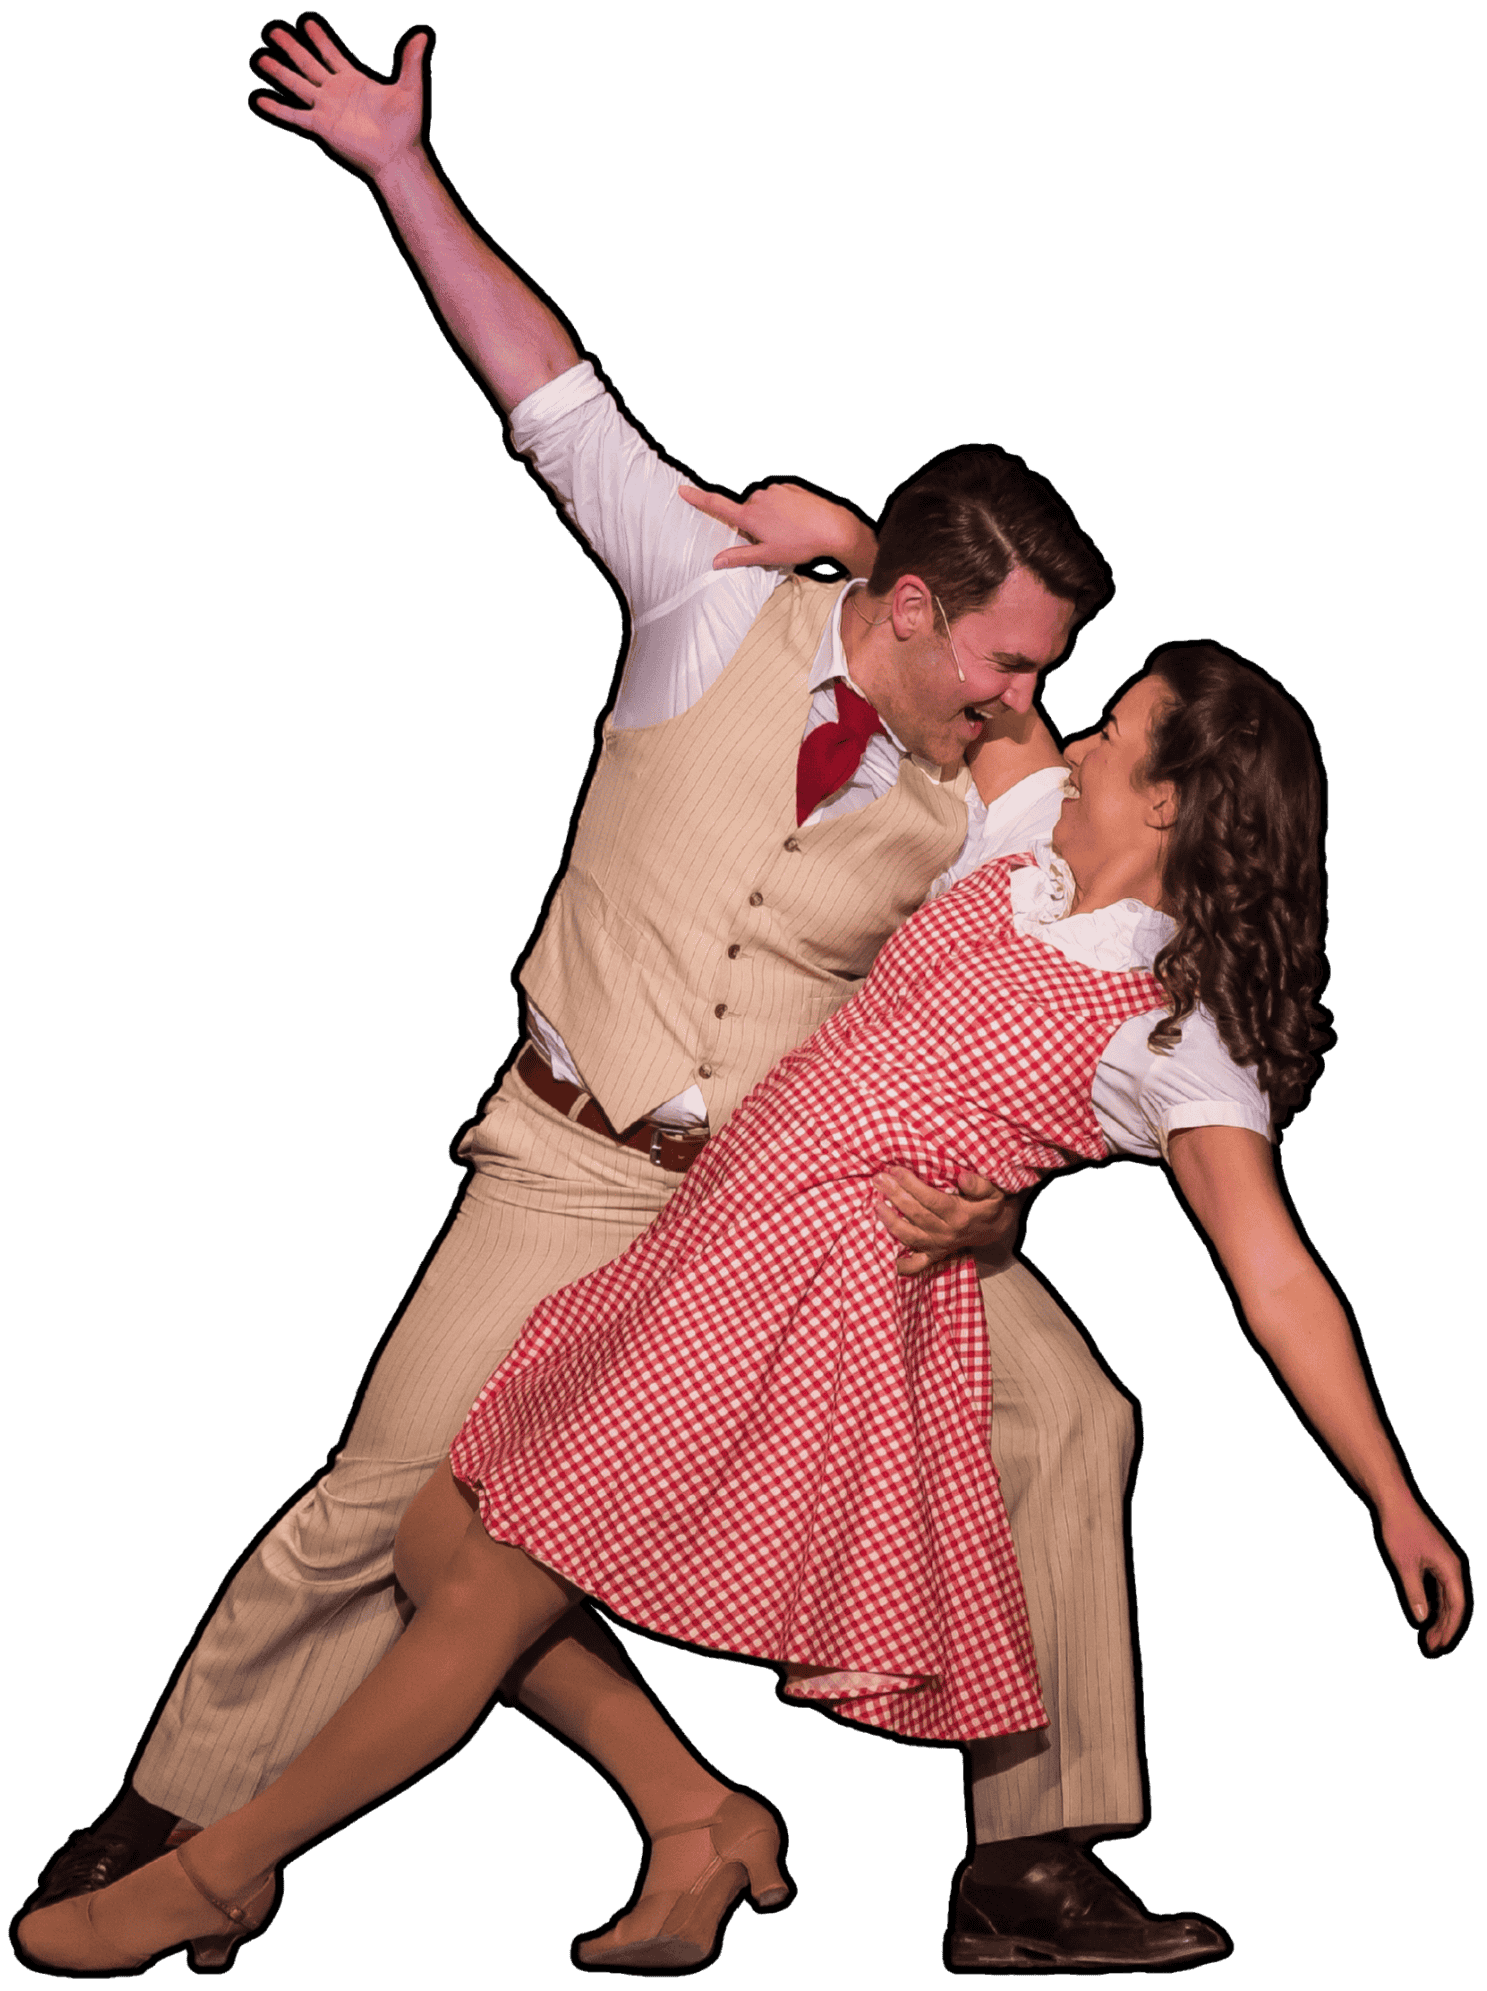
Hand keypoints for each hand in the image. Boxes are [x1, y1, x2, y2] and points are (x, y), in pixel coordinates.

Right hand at [257, 21, 425, 178]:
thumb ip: (411, 62)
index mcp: (354, 81)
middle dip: (292, 48)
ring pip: (297, 85)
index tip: (307, 24)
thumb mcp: (410, 89)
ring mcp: (327, 108)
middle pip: (308, 64)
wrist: (398, 155)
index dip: (320, 39)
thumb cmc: (406, 127)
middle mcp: (336, 92)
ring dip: (279, 72)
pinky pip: (295, 116)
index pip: (332, 54)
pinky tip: (261, 100)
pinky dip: (278, 109)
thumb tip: (422, 36)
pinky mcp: (322, 126)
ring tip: (262, 58)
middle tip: (274, 32)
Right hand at [678, 482, 864, 571]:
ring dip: (769, 517)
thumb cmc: (800, 543)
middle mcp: (759, 498)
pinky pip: (778, 499)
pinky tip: (795, 522)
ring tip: (787, 532)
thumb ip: (739, 557)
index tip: (682, 489)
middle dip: (752, 524)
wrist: (832, 527)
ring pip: (763, 505)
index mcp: (750, 515)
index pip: (717, 506)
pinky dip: (782, 509)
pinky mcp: (789, 487)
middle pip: (745, 511)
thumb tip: (716, 561)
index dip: (698, 498)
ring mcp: (775, 491)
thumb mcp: (767, 555)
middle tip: (770, 540)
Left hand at [873, 1169, 1024, 1276]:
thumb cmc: (990, 1204)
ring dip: (890, 1221)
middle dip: (895, 1195)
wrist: (995, 1228)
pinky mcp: (935, 1254)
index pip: (930, 1199)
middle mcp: (947, 1233)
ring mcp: (939, 1246)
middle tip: (878, 1179)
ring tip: (876, 1204)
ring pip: (909, 1236)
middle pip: (916, 1214)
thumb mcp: (993, 1191)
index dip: (910, 1184)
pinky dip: (900, 1264)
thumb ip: (980, 1184)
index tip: (895, 1170)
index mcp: (959, 1216)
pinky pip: (916, 1264)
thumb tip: (963, 1178)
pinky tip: (885, 1254)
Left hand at [1379, 1499, 1463, 1649]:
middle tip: (1433, 1646)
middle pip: (1454, 1604)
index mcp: (1450, 1568)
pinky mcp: (1434, 1560)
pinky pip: (1440, 1588)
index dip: (1451, 1627)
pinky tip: (1430, 1614)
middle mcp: (1451, 1567)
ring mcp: (1444, 1563)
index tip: (1441, 1644)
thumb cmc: (1401, 1530)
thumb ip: (1414, 1593)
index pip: (1457, 1605)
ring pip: (1447, 1597)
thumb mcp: (1405, 1565)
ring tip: (1430, 1637)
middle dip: (1445, 1626)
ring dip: (1441, 1617)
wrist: (1395, 1504)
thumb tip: (1422, 1619)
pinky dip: (1436, 1604)